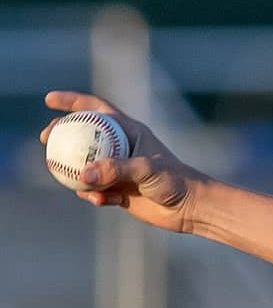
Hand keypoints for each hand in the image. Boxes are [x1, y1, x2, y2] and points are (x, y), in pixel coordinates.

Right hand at [41, 91, 207, 233]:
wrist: (190, 208)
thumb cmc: (175, 181)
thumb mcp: (146, 170)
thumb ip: (115, 169)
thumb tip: (82, 174)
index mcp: (130, 132)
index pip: (97, 109)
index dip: (72, 101)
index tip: (49, 99)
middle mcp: (122, 148)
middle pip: (83, 136)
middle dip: (62, 136)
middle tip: (46, 141)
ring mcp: (119, 170)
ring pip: (85, 166)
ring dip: (74, 173)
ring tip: (76, 182)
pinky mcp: (119, 190)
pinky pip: (95, 190)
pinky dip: (92, 195)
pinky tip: (100, 201)